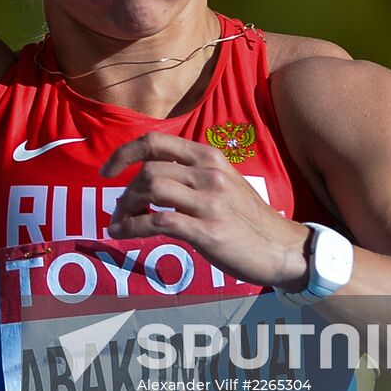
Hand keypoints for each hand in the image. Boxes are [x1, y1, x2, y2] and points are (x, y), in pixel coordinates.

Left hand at [98, 132, 310, 288]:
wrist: (282, 249)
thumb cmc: (246, 219)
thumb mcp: (222, 183)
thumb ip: (189, 174)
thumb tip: (145, 178)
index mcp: (209, 157)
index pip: (155, 141)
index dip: (124, 153)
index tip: (107, 170)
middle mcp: (209, 173)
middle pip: (148, 169)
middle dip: (125, 191)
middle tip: (119, 210)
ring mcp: (210, 201)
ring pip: (150, 188)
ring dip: (126, 207)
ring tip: (120, 222)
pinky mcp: (208, 230)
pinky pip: (158, 220)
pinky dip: (132, 226)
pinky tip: (123, 234)